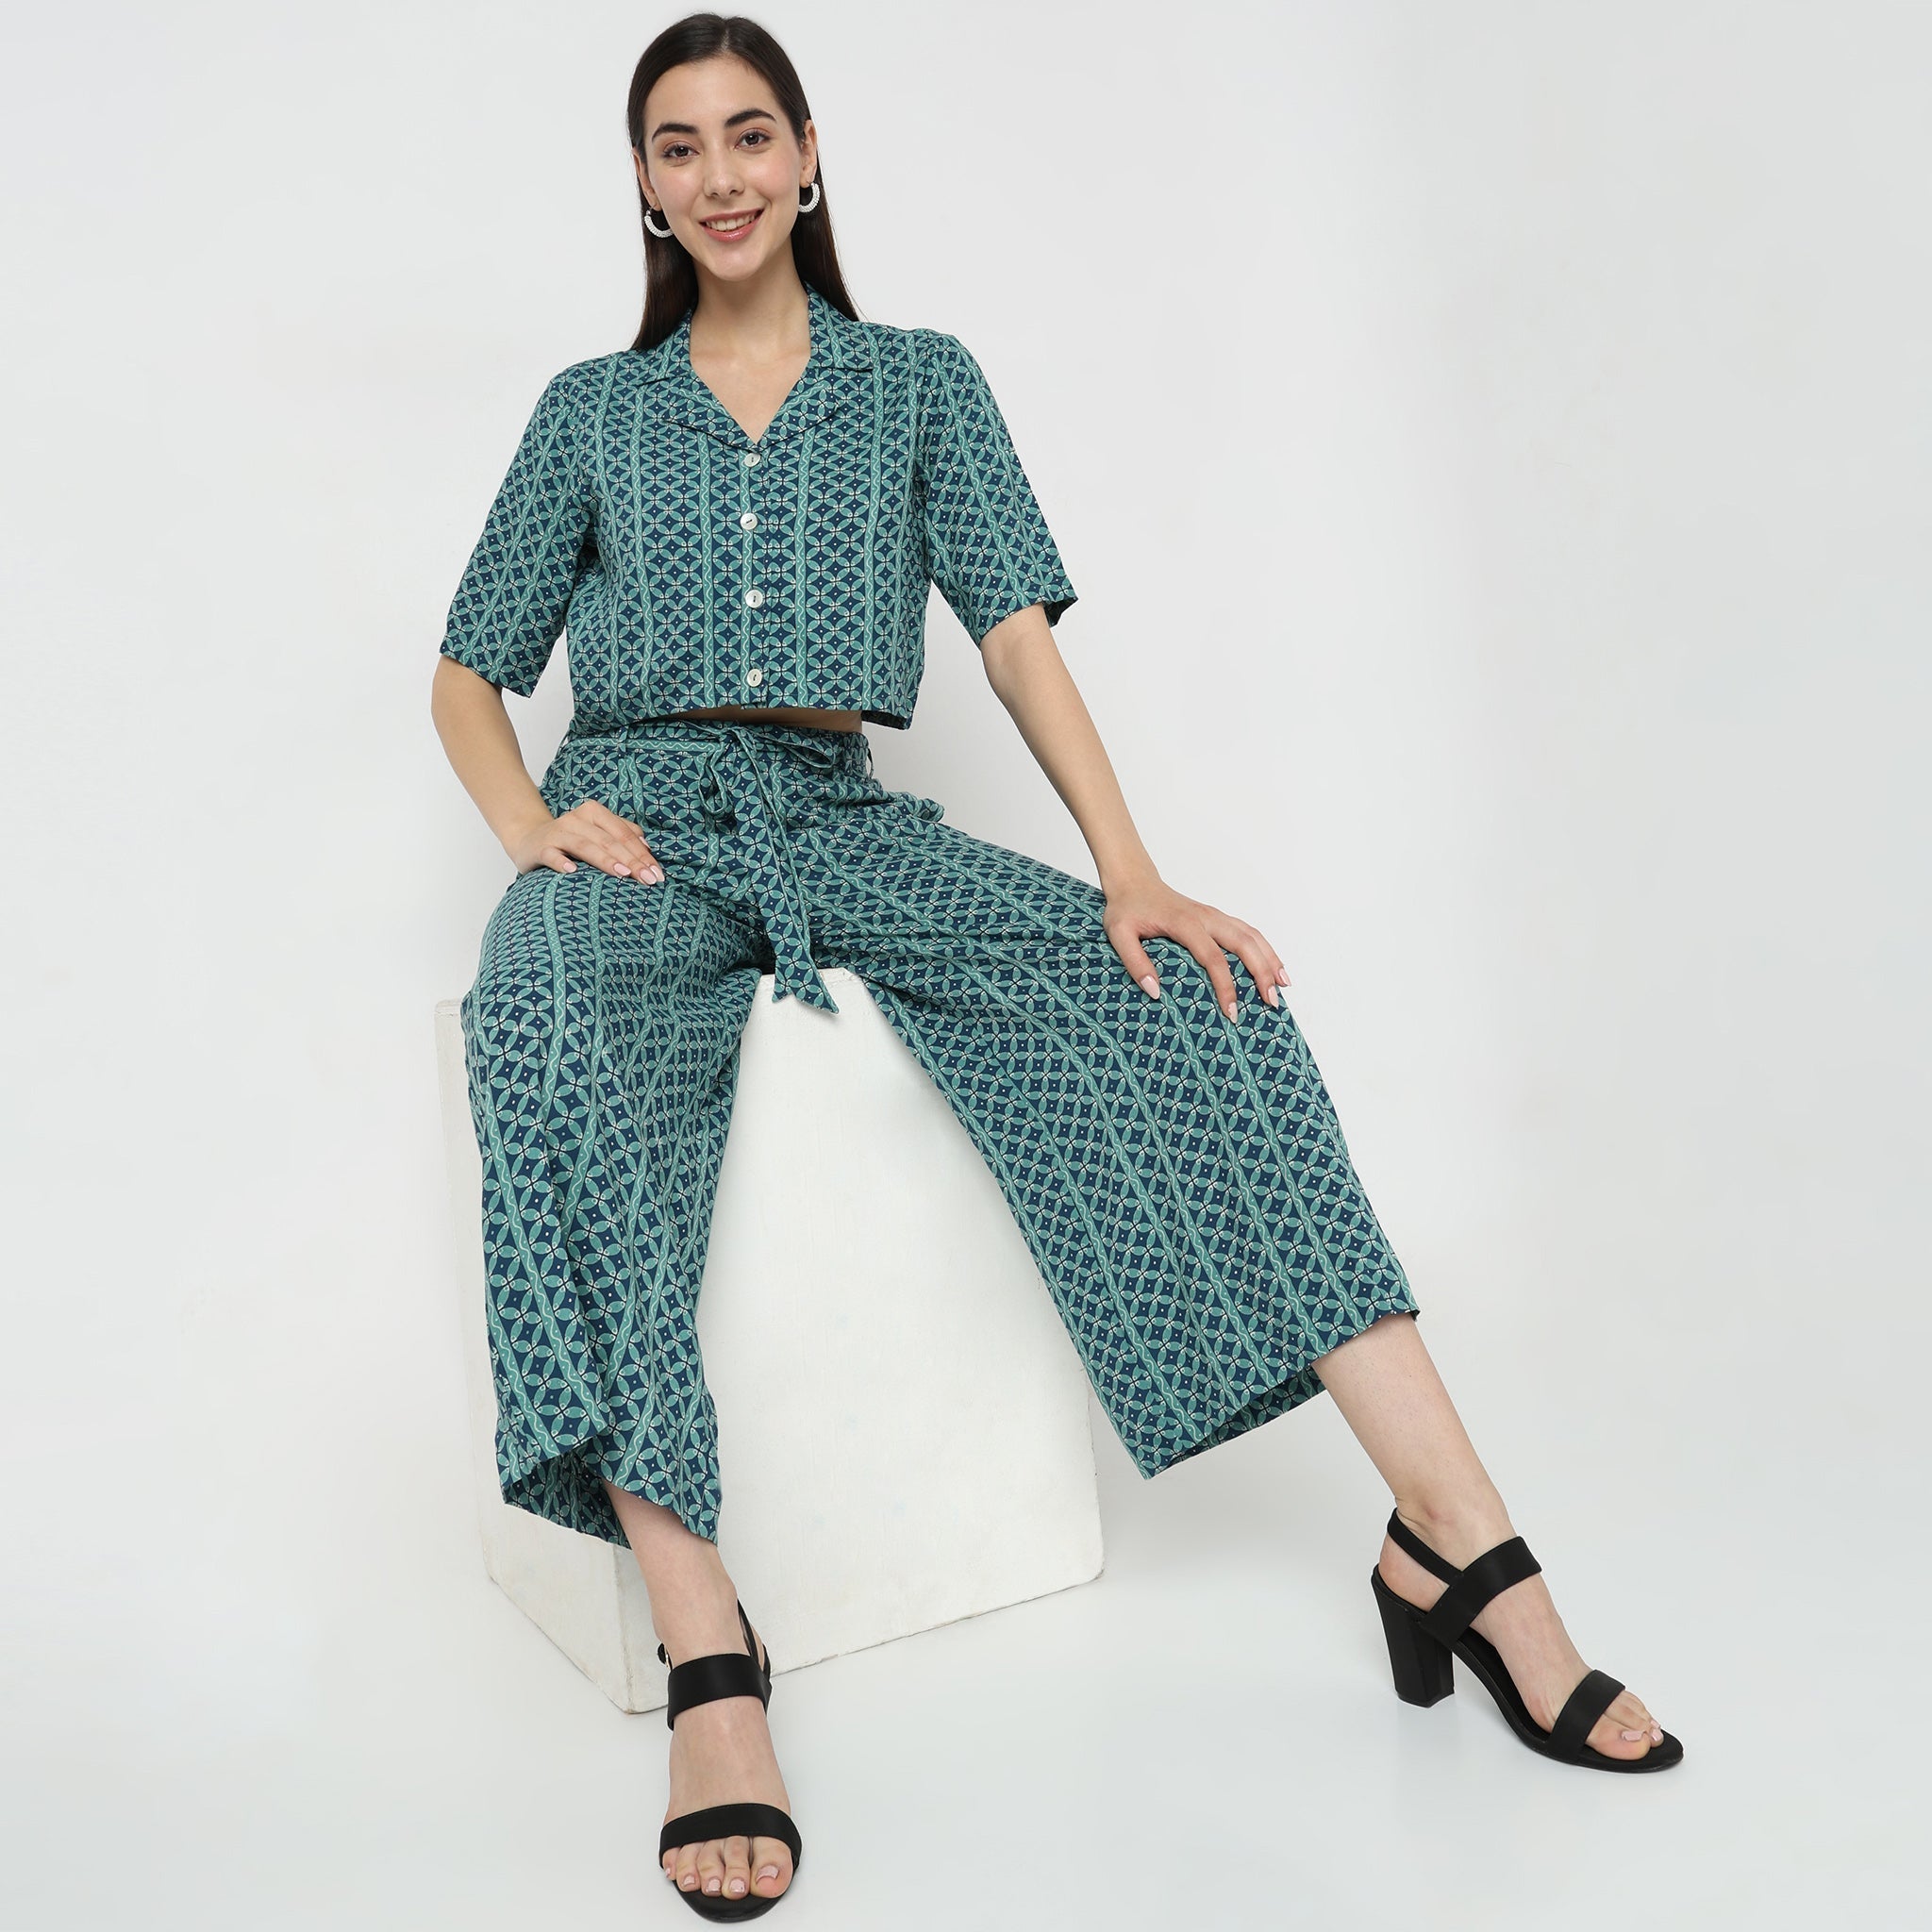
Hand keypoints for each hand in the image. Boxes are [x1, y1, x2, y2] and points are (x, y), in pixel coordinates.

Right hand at [507, 799, 664, 882]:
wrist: (529, 838)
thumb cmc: (572, 840)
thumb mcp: (598, 833)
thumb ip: (622, 834)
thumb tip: (648, 846)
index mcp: (594, 813)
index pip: (624, 834)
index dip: (642, 853)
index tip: (658, 874)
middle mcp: (577, 819)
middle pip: (609, 840)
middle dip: (631, 860)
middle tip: (648, 879)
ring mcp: (558, 833)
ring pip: (585, 845)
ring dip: (605, 859)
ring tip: (623, 874)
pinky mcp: (540, 847)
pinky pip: (551, 854)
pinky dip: (560, 861)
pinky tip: (572, 871)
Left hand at [1102, 872, 1290, 1017]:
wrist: (1134, 881)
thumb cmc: (1126, 909)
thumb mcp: (1118, 935)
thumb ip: (1134, 962)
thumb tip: (1155, 992)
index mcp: (1185, 923)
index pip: (1213, 958)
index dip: (1226, 986)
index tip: (1232, 1013)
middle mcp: (1206, 917)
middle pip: (1244, 944)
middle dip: (1262, 974)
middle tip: (1271, 1003)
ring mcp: (1215, 915)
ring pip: (1252, 936)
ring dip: (1271, 959)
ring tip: (1284, 987)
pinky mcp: (1217, 917)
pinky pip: (1248, 932)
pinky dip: (1265, 948)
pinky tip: (1274, 966)